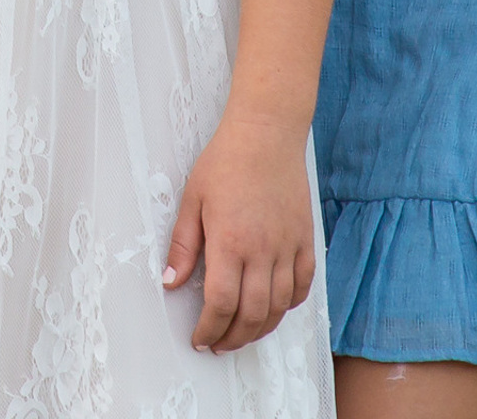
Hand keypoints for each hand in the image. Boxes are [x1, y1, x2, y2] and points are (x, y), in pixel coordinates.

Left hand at [162, 112, 316, 352]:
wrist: (266, 134)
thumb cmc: (226, 161)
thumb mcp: (192, 199)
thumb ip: (183, 244)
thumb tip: (171, 280)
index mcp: (230, 242)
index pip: (221, 304)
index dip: (209, 328)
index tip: (200, 337)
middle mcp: (263, 251)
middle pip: (251, 315)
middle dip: (232, 337)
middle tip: (218, 343)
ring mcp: (288, 248)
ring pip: (278, 307)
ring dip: (259, 329)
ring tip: (241, 334)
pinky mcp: (305, 241)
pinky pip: (302, 287)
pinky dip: (288, 306)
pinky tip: (273, 309)